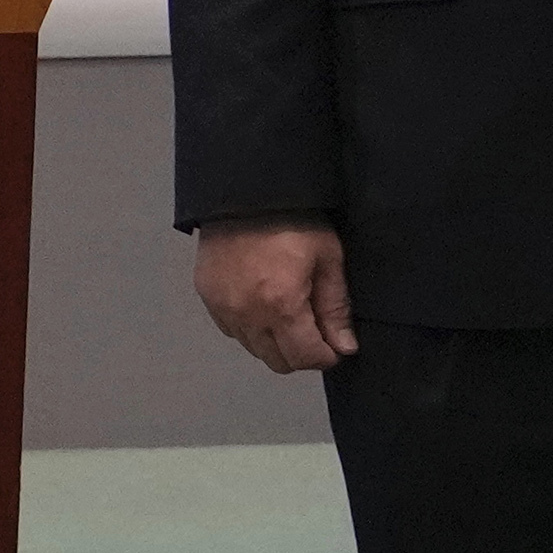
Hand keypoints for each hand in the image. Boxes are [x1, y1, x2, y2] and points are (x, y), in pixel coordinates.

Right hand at [195, 216, 357, 373]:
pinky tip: (261, 304)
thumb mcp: (327, 259)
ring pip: (254, 349)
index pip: (304, 358)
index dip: (326, 356)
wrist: (245, 190)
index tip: (335, 345)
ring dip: (274, 342)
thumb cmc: (294, 220)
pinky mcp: (207, 297)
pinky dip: (250, 328)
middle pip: (277, 362)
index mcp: (281, 305)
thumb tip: (344, 347)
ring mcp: (222, 308)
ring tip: (287, 313)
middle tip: (313, 329)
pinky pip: (233, 330)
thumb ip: (335, 308)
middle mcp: (247, 314)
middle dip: (301, 353)